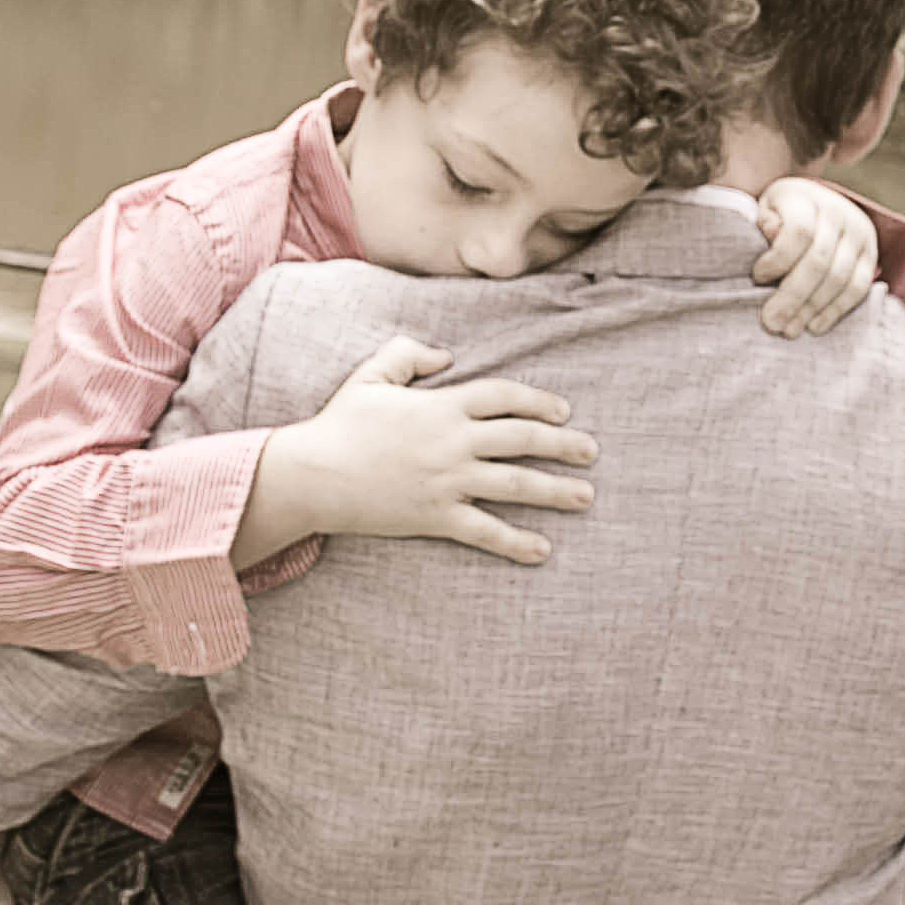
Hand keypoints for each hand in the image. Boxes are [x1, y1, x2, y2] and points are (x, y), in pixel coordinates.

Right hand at [290, 337, 597, 564]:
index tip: (563, 411)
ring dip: (555, 491)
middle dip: (562, 444)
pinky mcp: (435, 516)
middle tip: (591, 451)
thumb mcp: (371, 375)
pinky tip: (542, 551)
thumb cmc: (340, 423)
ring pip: (515, 485)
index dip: (538, 402)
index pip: (504, 397)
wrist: (312, 473)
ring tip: (585, 495)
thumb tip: (446, 356)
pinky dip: (515, 542)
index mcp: (442, 405)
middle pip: (522, 439)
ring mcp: (447, 481)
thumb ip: (408, 353)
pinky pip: (485, 531)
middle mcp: (453, 442)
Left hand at [749, 180, 877, 335]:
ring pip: (839, 278)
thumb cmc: (783, 213)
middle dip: (792, 296)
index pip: (799, 231)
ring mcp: (859, 234)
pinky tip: (815, 326)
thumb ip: (765, 221)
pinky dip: (836, 310)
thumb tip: (771, 233)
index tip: (757, 277)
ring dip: (812, 309)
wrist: (820, 205)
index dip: (777, 259)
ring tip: (790, 329)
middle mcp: (839, 213)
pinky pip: (858, 287)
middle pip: (818, 261)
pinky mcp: (871, 255)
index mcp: (807, 198)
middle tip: (771, 322)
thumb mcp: (767, 209)